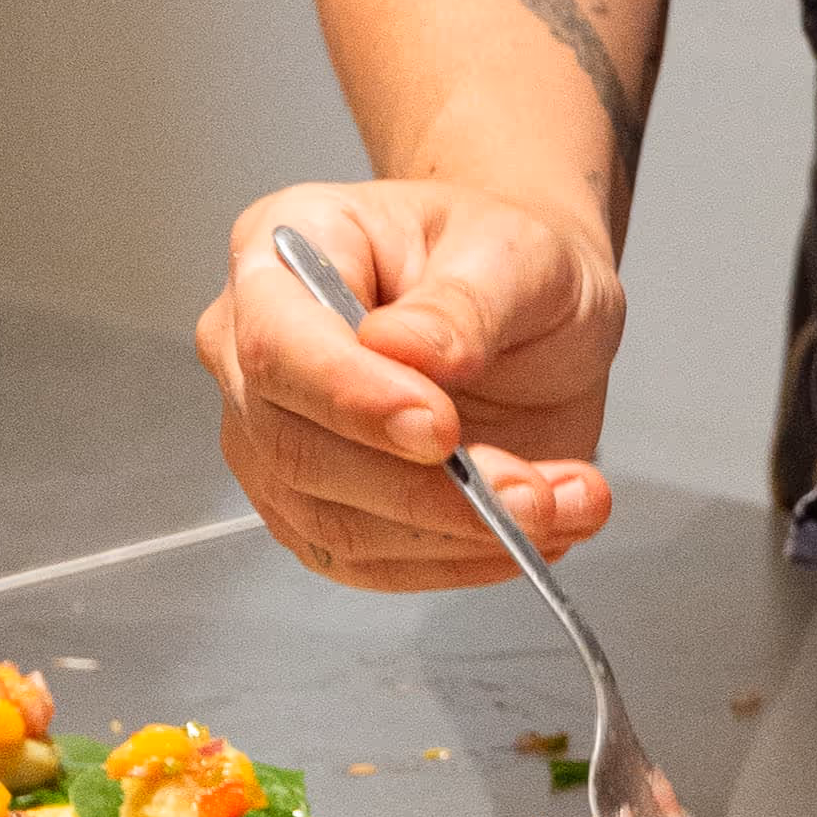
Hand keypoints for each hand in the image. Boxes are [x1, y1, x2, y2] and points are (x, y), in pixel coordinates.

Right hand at [199, 180, 624, 590]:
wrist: (530, 307)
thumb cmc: (503, 259)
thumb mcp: (513, 252)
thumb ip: (463, 303)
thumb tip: (407, 351)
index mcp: (281, 253)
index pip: (276, 345)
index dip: (351, 399)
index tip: (440, 429)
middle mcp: (256, 354)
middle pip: (298, 452)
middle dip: (423, 492)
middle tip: (530, 491)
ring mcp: (278, 443)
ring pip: (338, 526)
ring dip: (460, 536)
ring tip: (561, 503)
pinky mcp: (320, 512)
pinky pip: (376, 565)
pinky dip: (466, 560)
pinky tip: (541, 528)